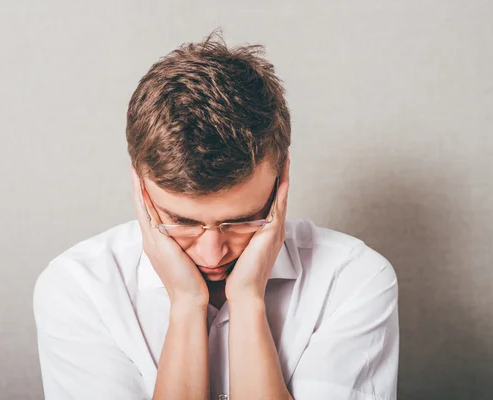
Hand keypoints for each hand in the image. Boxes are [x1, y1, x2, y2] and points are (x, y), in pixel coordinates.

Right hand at [130, 168, 208, 307]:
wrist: (191, 299)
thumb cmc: (195, 280)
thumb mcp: (190, 254)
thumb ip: (191, 239)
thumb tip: (202, 227)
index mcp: (158, 241)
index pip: (149, 210)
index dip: (145, 190)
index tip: (145, 171)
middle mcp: (151, 239)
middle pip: (141, 204)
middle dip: (138, 183)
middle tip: (135, 161)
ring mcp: (151, 240)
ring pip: (141, 206)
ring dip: (138, 185)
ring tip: (136, 164)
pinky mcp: (156, 242)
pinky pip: (146, 214)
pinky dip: (143, 197)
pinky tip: (142, 181)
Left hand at [225, 157, 289, 302]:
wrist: (242, 292)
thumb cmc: (233, 273)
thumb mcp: (229, 246)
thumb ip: (225, 231)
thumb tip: (209, 218)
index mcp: (261, 229)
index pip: (266, 198)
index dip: (268, 179)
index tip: (263, 160)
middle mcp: (271, 227)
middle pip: (278, 192)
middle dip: (279, 172)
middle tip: (278, 149)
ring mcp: (274, 230)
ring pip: (281, 195)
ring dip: (283, 175)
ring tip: (284, 154)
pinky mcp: (272, 233)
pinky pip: (279, 206)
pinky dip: (282, 189)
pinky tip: (282, 174)